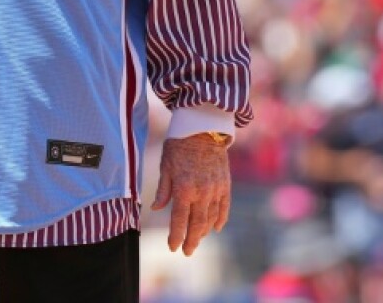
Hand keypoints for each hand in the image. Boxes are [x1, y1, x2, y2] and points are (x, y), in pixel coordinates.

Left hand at [151, 134, 230, 255]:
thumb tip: (156, 208)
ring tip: (197, 239)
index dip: (176, 237)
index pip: (179, 221)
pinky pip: (224, 208)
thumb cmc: (178, 146)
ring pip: (211, 219)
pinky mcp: (225, 186)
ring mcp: (215, 190)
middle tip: (187, 252)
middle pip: (197, 225)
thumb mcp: (165, 166)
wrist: (203, 130)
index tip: (173, 247)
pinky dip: (219, 220)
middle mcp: (201, 193)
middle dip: (191, 241)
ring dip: (203, 232)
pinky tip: (215, 227)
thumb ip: (163, 190)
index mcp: (183, 189)